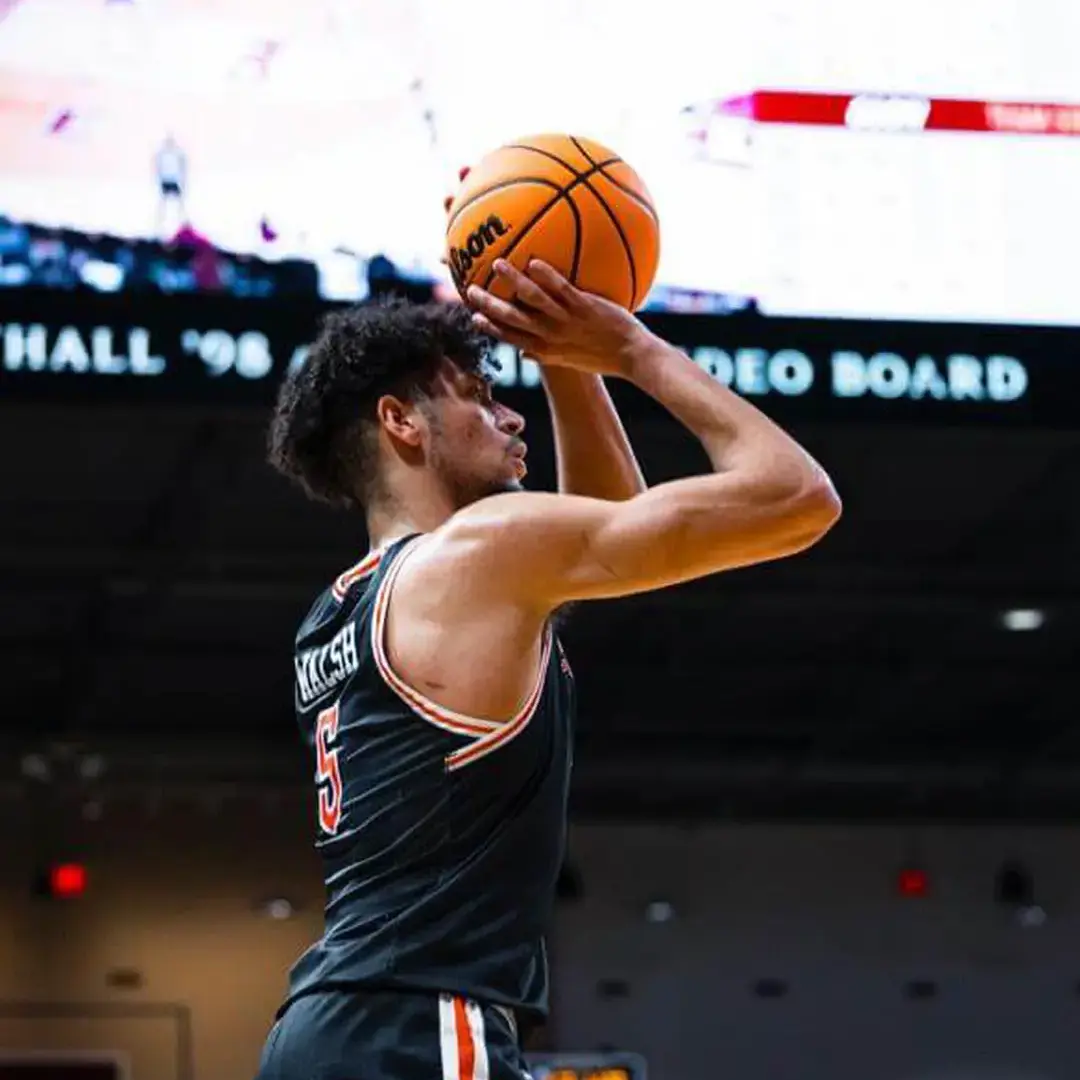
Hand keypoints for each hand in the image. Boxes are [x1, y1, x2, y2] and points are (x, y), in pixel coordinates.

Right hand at [466, 259, 650, 377]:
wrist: (633, 357)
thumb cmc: (605, 358)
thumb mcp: (571, 362)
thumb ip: (547, 356)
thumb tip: (526, 354)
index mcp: (547, 350)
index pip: (512, 338)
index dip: (492, 328)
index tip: (474, 316)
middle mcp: (552, 336)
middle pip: (513, 319)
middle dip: (490, 304)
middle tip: (471, 290)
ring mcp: (567, 321)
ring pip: (533, 300)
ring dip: (513, 282)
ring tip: (497, 264)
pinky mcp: (584, 308)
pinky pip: (561, 289)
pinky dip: (546, 276)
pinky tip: (533, 262)